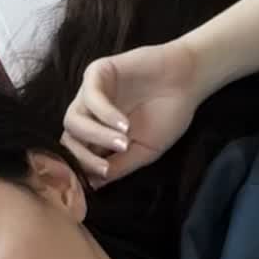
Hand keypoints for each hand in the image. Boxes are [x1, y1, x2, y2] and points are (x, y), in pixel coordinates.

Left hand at [61, 35, 199, 185]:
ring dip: (96, 136)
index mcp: (98, 134)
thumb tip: (92, 186)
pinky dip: (105, 114)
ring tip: (123, 143)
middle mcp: (89, 115)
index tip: (99, 182)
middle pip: (69, 140)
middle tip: (106, 167)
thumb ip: (118, 167)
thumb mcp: (145, 151)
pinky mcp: (98, 72)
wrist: (189, 80)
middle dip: (84, 158)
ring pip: (73, 120)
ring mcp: (91, 93)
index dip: (82, 171)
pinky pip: (90, 96)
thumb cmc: (169, 114)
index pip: (75, 155)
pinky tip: (124, 124)